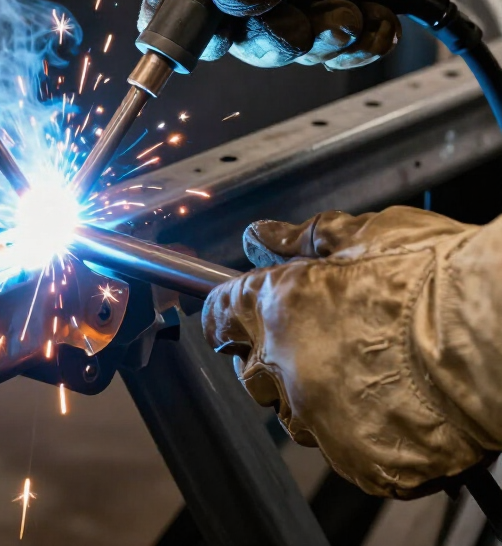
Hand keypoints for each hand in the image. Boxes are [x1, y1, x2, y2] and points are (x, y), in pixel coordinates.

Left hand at [202, 208, 501, 497]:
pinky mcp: (363, 462)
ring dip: (313, 400)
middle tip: (316, 343)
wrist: (492, 337)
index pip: (221, 314)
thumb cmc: (433, 277)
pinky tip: (392, 408)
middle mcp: (286, 367)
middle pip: (253, 373)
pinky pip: (346, 454)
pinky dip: (362, 437)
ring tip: (364, 376)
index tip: (235, 315)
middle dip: (271, 359)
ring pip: (296, 418)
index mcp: (276, 306)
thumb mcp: (361, 237)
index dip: (229, 312)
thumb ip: (301, 239)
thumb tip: (261, 235)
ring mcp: (322, 419)